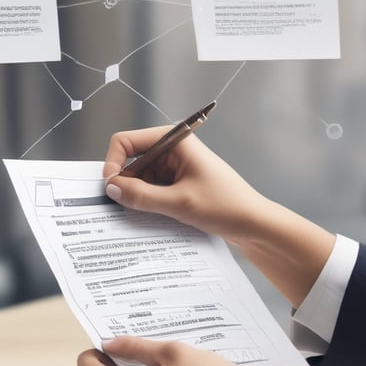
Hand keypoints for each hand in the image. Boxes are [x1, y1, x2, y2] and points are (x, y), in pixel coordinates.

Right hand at [104, 127, 267, 243]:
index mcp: (175, 140)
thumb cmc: (227, 206)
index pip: (127, 141)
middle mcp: (173, 149)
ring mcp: (175, 166)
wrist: (255, 225)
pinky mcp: (178, 183)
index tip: (111, 186)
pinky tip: (154, 215)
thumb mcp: (179, 202)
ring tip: (147, 213)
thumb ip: (141, 196)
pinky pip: (151, 188)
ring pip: (140, 177)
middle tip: (124, 205)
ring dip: (137, 194)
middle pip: (131, 160)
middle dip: (125, 182)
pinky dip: (147, 201)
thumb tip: (112, 189)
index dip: (113, 162)